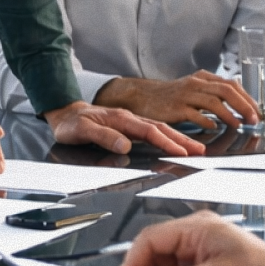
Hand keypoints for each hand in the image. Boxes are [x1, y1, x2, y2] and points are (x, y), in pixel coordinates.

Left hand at [40, 101, 207, 156]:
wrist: (64, 113)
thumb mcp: (81, 130)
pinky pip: (152, 131)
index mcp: (120, 119)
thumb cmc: (71, 124)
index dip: (166, 142)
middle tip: (200, 151)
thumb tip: (125, 146)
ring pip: (158, 129)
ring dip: (177, 139)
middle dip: (181, 140)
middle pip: (160, 129)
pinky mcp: (128, 127)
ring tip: (194, 148)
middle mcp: (128, 119)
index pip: (148, 132)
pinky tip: (174, 143)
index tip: (181, 152)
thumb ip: (103, 137)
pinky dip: (166, 137)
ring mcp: (130, 122)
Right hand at [94, 71, 258, 127]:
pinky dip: (208, 120)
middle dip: (244, 105)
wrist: (142, 97)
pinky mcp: (176, 108)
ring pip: (214, 101)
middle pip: (226, 91)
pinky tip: (216, 127)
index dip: (247, 98)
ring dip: (230, 114)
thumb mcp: (194, 89)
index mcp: (203, 78)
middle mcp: (196, 83)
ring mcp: (186, 95)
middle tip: (255, 119)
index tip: (257, 111)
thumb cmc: (171, 96)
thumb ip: (214, 93)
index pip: (232, 85)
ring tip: (240, 124)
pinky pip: (195, 114)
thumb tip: (239, 101)